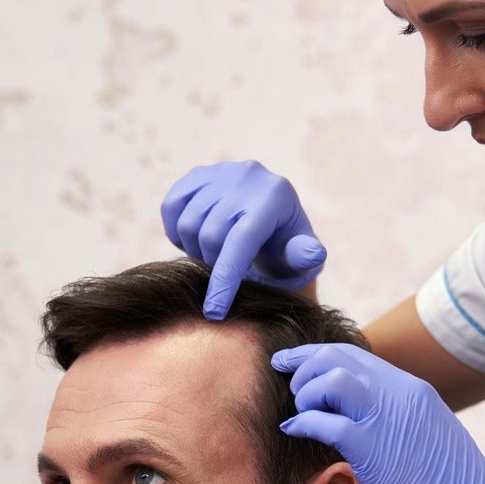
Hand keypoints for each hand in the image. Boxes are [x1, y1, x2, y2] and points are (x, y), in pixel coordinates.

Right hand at [160, 160, 326, 318]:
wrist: (270, 221)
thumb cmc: (284, 248)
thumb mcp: (299, 258)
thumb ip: (304, 257)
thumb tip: (313, 253)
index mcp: (276, 196)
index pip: (241, 241)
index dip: (225, 279)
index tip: (214, 312)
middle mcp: (248, 176)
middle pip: (210, 235)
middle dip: (211, 266)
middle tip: (221, 275)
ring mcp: (221, 171)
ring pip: (188, 223)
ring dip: (194, 250)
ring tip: (212, 257)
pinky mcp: (199, 173)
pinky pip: (171, 205)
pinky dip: (175, 230)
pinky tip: (194, 241)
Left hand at [272, 344, 484, 483]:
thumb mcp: (430, 439)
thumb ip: (398, 421)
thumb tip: (363, 421)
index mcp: (415, 391)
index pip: (357, 355)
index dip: (319, 355)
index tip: (294, 363)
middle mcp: (401, 395)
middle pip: (339, 357)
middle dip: (304, 364)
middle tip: (286, 381)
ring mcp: (388, 418)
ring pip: (331, 378)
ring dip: (306, 392)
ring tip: (301, 413)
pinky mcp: (374, 449)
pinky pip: (324, 422)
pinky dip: (302, 423)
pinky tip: (294, 432)